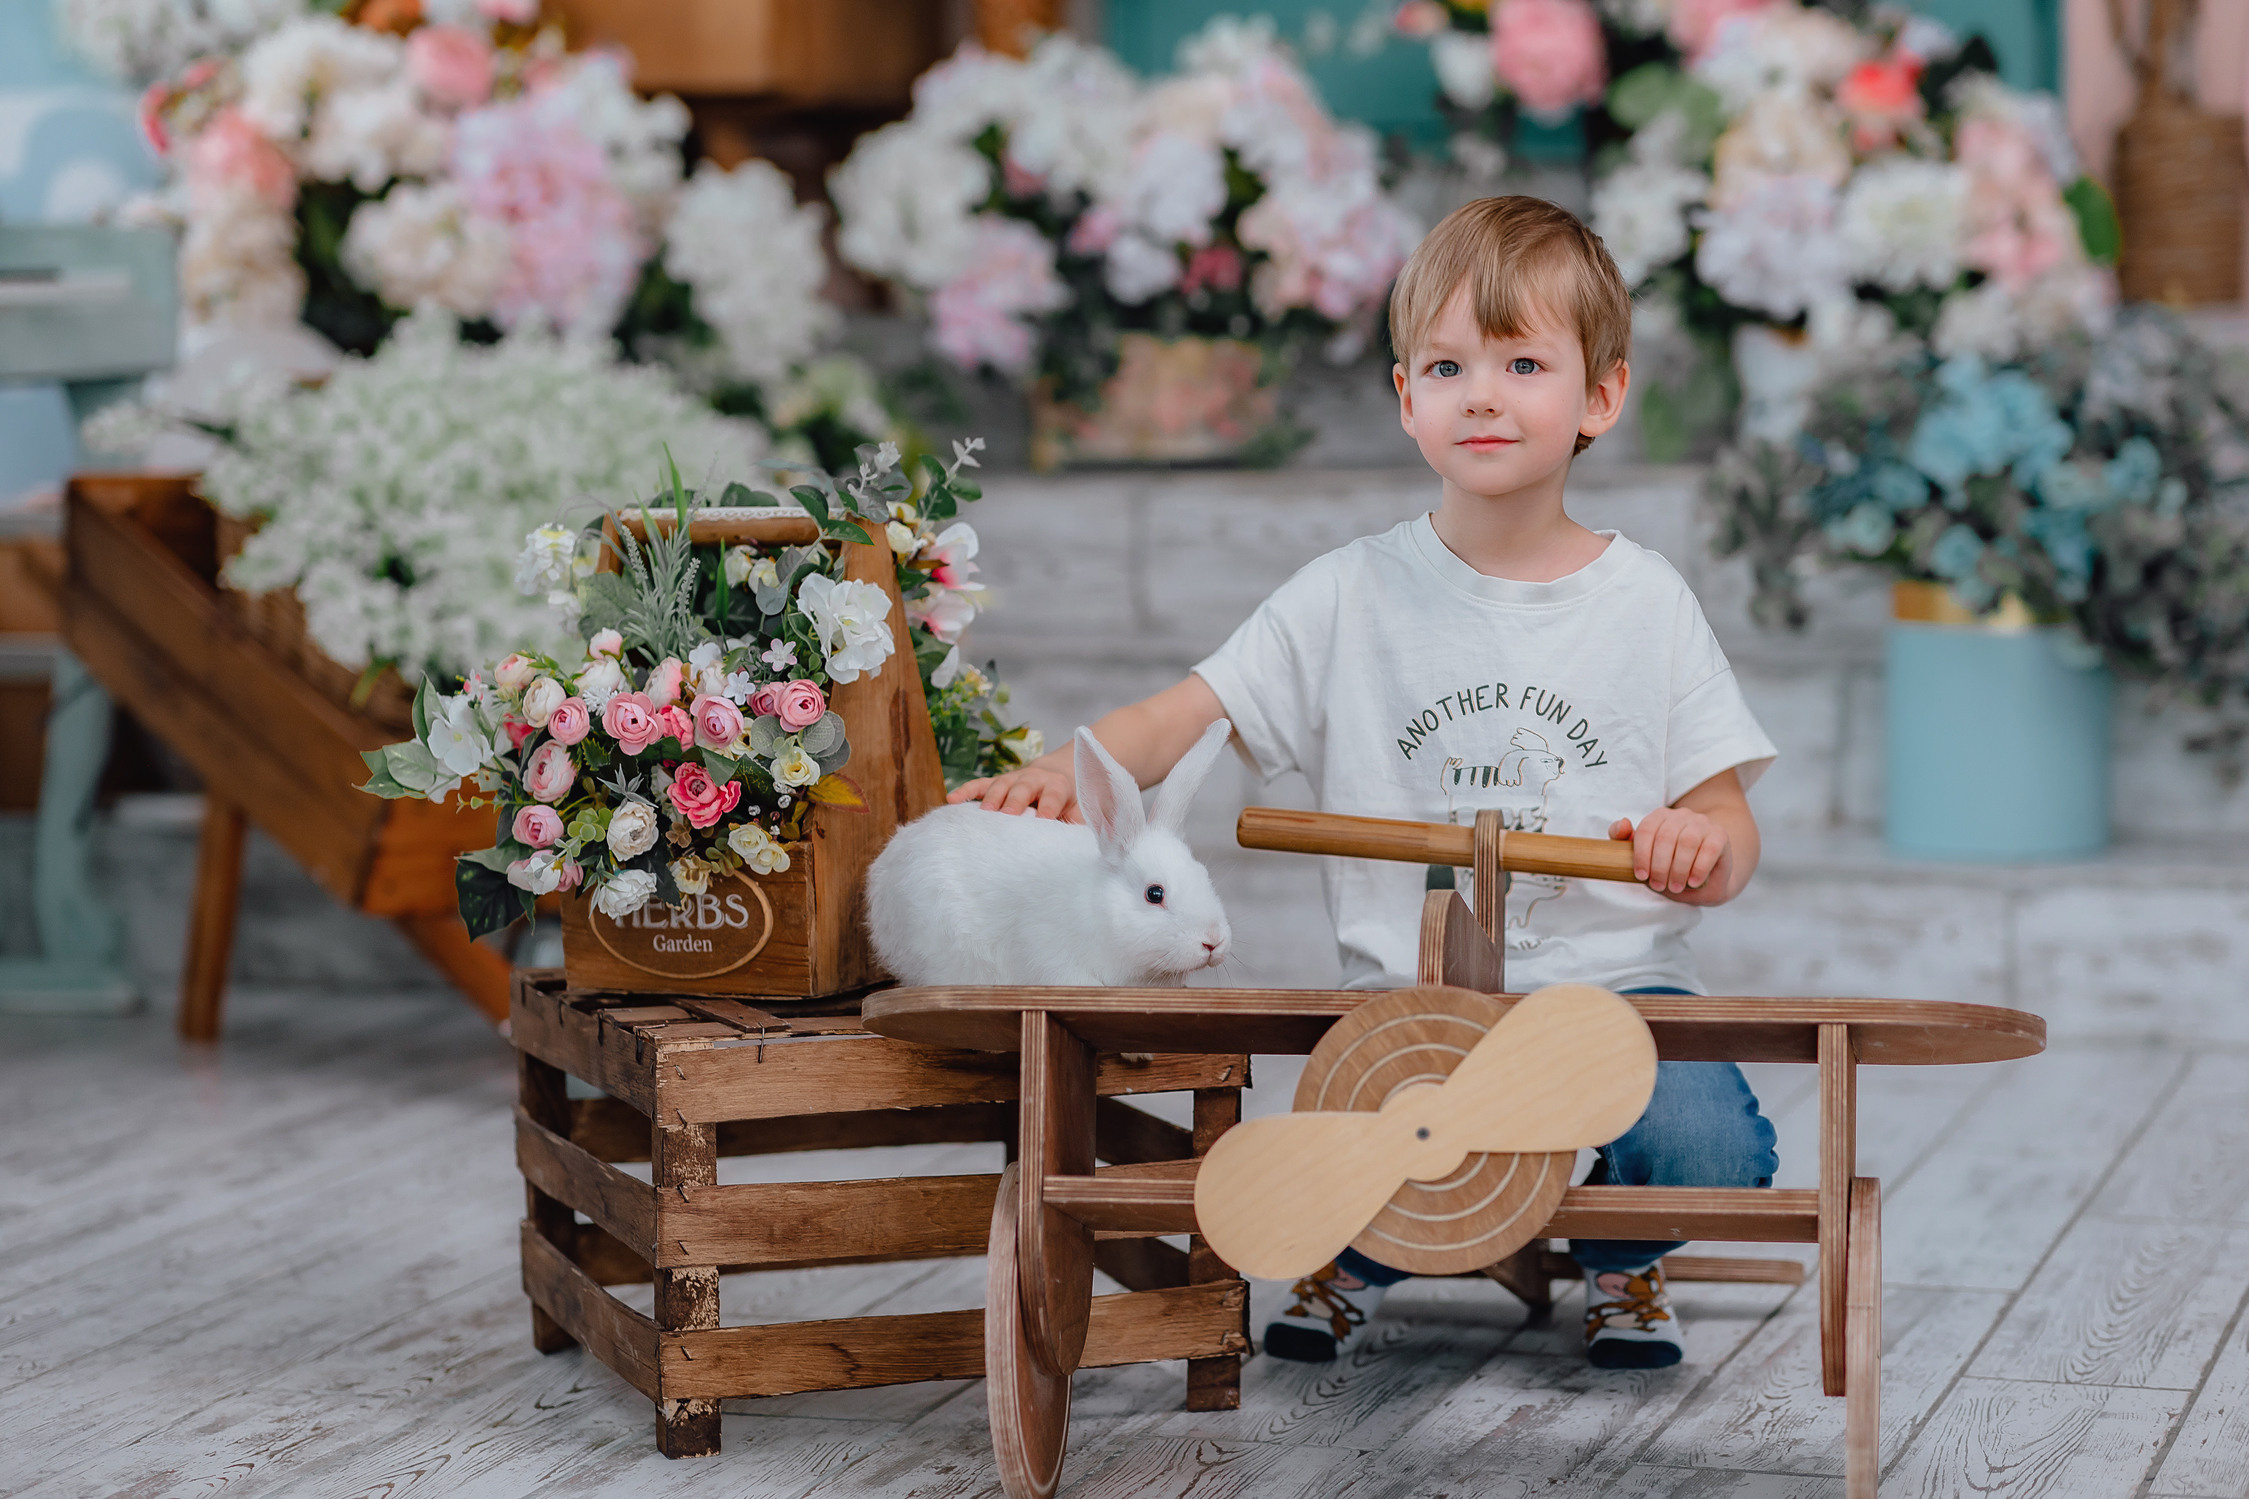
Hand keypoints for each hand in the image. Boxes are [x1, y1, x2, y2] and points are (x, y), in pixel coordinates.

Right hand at [948, 760, 1079, 819]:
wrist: (1060, 772)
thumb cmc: (1070, 801)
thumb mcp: (1080, 811)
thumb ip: (1077, 826)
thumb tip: (1077, 848)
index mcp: (1057, 786)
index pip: (1051, 797)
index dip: (1047, 808)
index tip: (1043, 821)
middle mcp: (1034, 778)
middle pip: (1023, 788)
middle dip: (1015, 801)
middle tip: (1007, 816)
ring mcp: (1013, 779)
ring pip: (1000, 785)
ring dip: (992, 798)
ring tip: (983, 814)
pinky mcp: (998, 782)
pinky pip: (980, 784)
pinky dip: (966, 791)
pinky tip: (952, 800)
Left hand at [1609, 806, 1730, 903]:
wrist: (1706, 878)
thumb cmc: (1670, 866)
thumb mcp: (1645, 858)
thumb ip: (1623, 840)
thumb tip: (1623, 824)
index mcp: (1659, 816)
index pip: (1646, 830)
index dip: (1641, 855)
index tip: (1641, 877)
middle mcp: (1681, 815)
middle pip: (1665, 837)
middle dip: (1659, 866)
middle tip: (1658, 886)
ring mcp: (1702, 823)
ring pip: (1687, 841)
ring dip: (1678, 868)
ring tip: (1675, 886)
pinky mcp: (1720, 835)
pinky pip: (1710, 849)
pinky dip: (1699, 868)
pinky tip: (1693, 882)